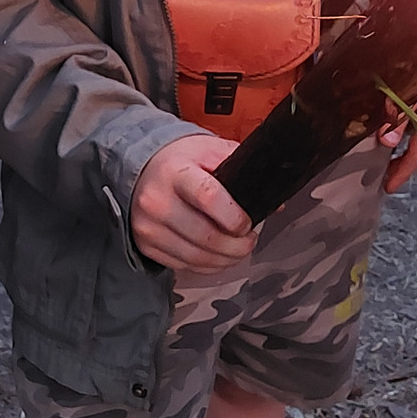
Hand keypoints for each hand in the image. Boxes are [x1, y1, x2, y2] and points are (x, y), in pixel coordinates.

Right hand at [130, 132, 257, 272]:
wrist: (142, 169)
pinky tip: (218, 255)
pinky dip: (207, 266)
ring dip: (226, 259)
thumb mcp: (211, 151)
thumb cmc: (182, 162)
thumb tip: (274, 204)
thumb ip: (242, 171)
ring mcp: (149, 227)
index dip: (235, 217)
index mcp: (176, 172)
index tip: (247, 223)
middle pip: (206, 236)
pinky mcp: (146, 246)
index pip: (208, 198)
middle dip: (237, 245)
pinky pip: (184, 266)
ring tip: (237, 249)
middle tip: (249, 239)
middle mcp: (157, 201)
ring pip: (197, 257)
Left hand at [381, 78, 416, 193]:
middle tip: (383, 175)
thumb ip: (399, 114)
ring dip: (399, 144)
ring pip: (416, 131)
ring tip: (381, 156)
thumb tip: (387, 142)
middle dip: (402, 161)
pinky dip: (400, 125)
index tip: (388, 187)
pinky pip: (414, 116)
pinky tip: (387, 127)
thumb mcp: (412, 88)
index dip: (404, 170)